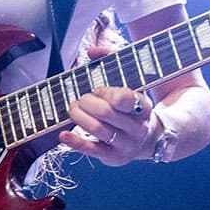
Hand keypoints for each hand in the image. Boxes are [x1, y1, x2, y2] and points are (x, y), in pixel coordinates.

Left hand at [59, 38, 156, 166]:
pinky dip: (74, 142)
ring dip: (78, 117)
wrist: (146, 139)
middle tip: (80, 99)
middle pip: (106, 113)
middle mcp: (138, 127)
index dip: (105, 92)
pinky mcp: (113, 157)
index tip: (97, 89)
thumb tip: (91, 51)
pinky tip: (63, 135)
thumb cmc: (131, 106)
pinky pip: (91, 150)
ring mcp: (127, 144)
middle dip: (86, 102)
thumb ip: (113, 60)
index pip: (124, 98)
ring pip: (97, 129)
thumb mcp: (130, 83)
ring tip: (73, 109)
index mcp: (143, 106)